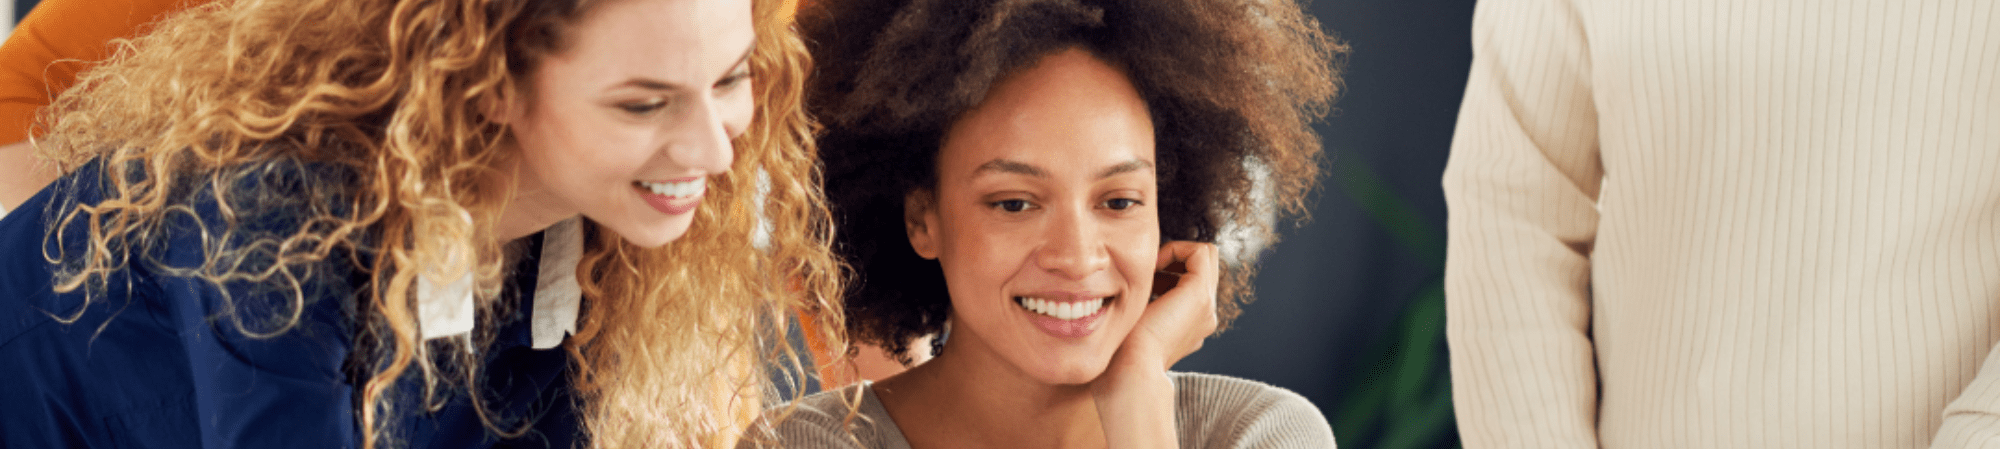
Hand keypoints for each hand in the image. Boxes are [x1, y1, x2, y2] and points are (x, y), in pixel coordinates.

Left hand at [1088, 241, 1218, 448]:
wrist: (1130, 373)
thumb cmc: (1121, 356)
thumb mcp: (1132, 325)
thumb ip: (1139, 306)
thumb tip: (1123, 288)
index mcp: (1192, 324)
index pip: (1192, 280)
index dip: (1170, 268)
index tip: (1144, 277)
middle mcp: (1205, 314)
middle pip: (1201, 267)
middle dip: (1174, 257)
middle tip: (1148, 268)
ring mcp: (1206, 305)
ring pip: (1203, 257)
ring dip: (1174, 252)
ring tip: (1149, 268)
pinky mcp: (1199, 294)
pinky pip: (1200, 252)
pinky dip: (1175, 249)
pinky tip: (1152, 266)